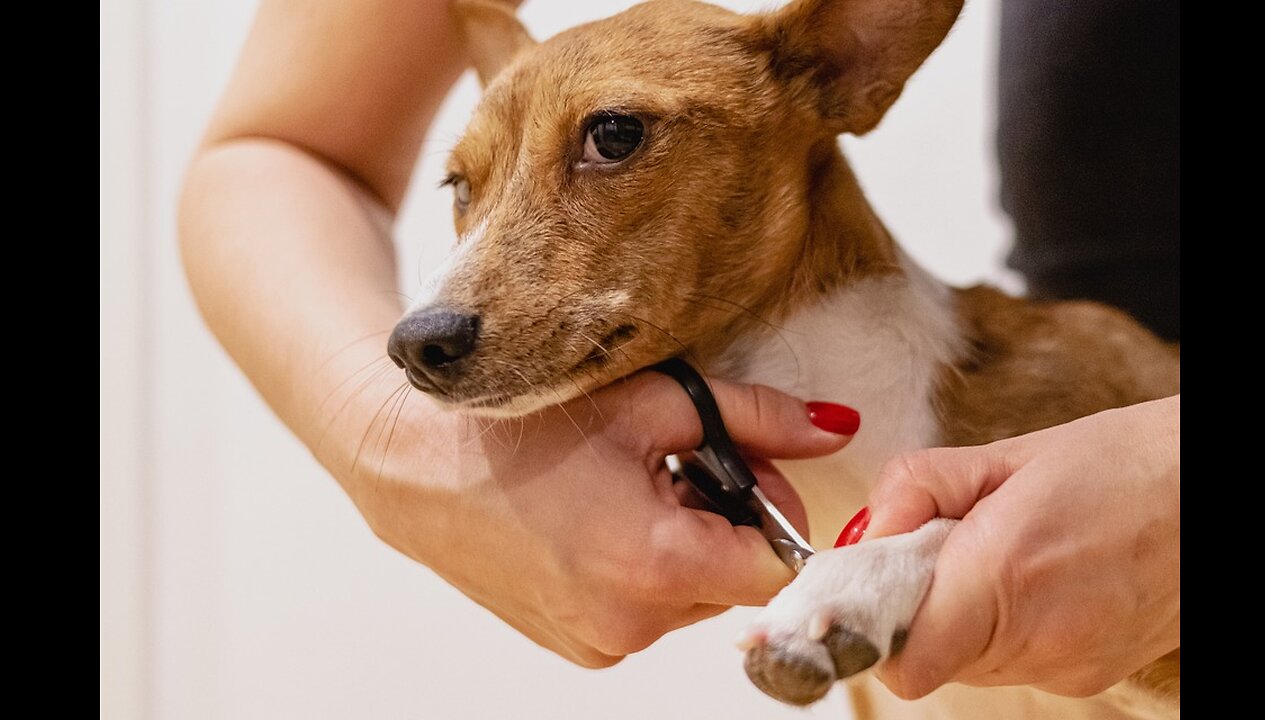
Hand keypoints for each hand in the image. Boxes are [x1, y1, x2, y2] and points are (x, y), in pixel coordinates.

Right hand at [336, 368, 855, 667]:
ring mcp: (599, 644)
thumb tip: (840, 427)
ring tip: (629, 483)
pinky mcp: (575, 647)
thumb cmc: (523, 426)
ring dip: (685, 543)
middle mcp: (633, 625)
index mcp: (659, 566)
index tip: (746, 465)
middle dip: (726, 517)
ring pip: (691, 596)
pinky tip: (600, 516)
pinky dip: (642, 568)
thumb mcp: (653, 403)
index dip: (776, 509)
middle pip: (736, 580)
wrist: (413, 464)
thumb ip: (760, 418)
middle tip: (678, 458)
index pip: (780, 565)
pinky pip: (643, 612)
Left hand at [863, 396, 1179, 697]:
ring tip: (1005, 553)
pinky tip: (1041, 575)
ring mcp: (1069, 667)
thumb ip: (917, 489)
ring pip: (969, 661)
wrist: (1214, 495)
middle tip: (946, 546)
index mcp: (1004, 574)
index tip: (874, 583)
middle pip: (929, 658)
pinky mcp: (1091, 678)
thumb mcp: (1006, 453)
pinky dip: (1007, 627)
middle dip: (919, 605)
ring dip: (962, 615)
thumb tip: (867, 531)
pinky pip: (1015, 662)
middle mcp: (1037, 639)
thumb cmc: (1122, 464)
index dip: (874, 625)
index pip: (902, 660)